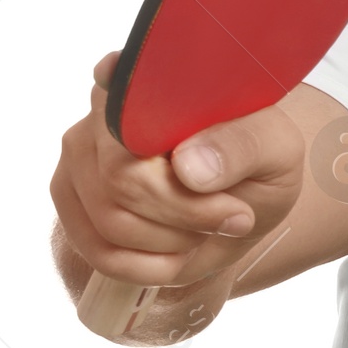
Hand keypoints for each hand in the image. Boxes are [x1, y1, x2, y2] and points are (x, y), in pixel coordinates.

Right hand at [51, 51, 304, 293]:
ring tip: (205, 227)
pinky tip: (179, 250)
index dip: (163, 166)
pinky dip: (149, 267)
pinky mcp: (72, 203)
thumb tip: (188, 167)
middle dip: (187, 215)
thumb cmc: (257, 162)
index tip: (212, 191)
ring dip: (171, 241)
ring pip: (109, 223)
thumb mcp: (275, 147)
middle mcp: (100, 113)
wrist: (243, 196)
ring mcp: (79, 159)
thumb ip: (241, 146)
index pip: (133, 123)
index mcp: (148, 80)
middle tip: (234, 216)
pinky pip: (100, 254)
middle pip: (121, 182)